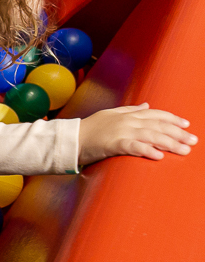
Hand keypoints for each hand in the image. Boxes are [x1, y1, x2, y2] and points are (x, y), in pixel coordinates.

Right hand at [78, 103, 196, 165]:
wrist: (70, 138)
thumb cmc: (89, 128)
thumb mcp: (110, 114)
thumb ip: (129, 110)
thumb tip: (146, 105)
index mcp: (127, 114)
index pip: (156, 114)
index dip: (173, 119)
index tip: (186, 125)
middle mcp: (127, 121)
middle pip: (158, 126)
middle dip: (178, 134)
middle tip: (193, 142)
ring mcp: (121, 132)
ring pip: (152, 136)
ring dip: (170, 144)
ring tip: (184, 151)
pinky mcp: (113, 144)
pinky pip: (134, 147)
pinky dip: (148, 150)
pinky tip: (159, 156)